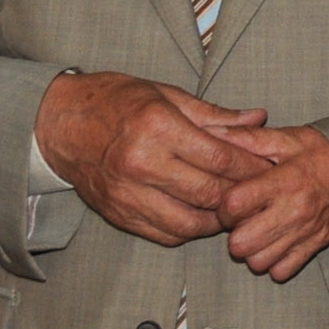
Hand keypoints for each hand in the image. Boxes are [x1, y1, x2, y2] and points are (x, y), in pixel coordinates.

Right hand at [35, 72, 268, 245]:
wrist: (59, 123)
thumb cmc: (115, 101)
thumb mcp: (165, 94)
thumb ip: (213, 114)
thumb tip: (257, 118)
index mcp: (157, 127)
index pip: (218, 157)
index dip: (249, 166)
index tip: (268, 168)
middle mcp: (141, 164)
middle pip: (207, 193)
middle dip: (240, 196)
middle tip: (260, 193)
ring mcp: (127, 194)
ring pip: (188, 223)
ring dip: (217, 220)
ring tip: (234, 207)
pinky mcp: (117, 214)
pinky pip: (164, 234)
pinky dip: (190, 230)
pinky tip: (203, 216)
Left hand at [215, 122, 328, 281]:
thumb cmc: (321, 153)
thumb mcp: (287, 138)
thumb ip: (248, 137)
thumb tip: (213, 131)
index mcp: (284, 182)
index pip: (234, 206)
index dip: (223, 204)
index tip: (231, 198)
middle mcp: (294, 211)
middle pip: (240, 243)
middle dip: (234, 232)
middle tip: (243, 217)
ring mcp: (304, 233)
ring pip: (257, 262)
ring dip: (252, 249)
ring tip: (258, 229)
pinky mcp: (314, 247)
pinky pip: (280, 272)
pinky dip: (273, 261)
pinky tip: (274, 242)